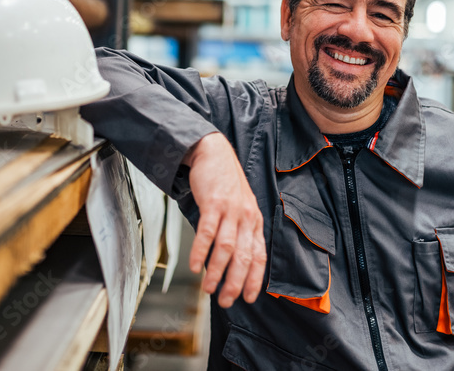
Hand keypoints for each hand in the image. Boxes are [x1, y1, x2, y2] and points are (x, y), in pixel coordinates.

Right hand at [183, 132, 266, 307]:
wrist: (214, 152)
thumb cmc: (225, 183)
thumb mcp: (241, 206)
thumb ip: (240, 230)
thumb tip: (232, 260)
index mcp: (255, 221)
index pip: (259, 255)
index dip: (254, 279)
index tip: (248, 298)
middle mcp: (247, 217)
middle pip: (244, 257)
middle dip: (235, 283)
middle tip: (226, 301)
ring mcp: (231, 210)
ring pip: (226, 248)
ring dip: (217, 272)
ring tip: (208, 288)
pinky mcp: (214, 203)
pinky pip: (207, 232)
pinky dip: (201, 252)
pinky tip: (194, 266)